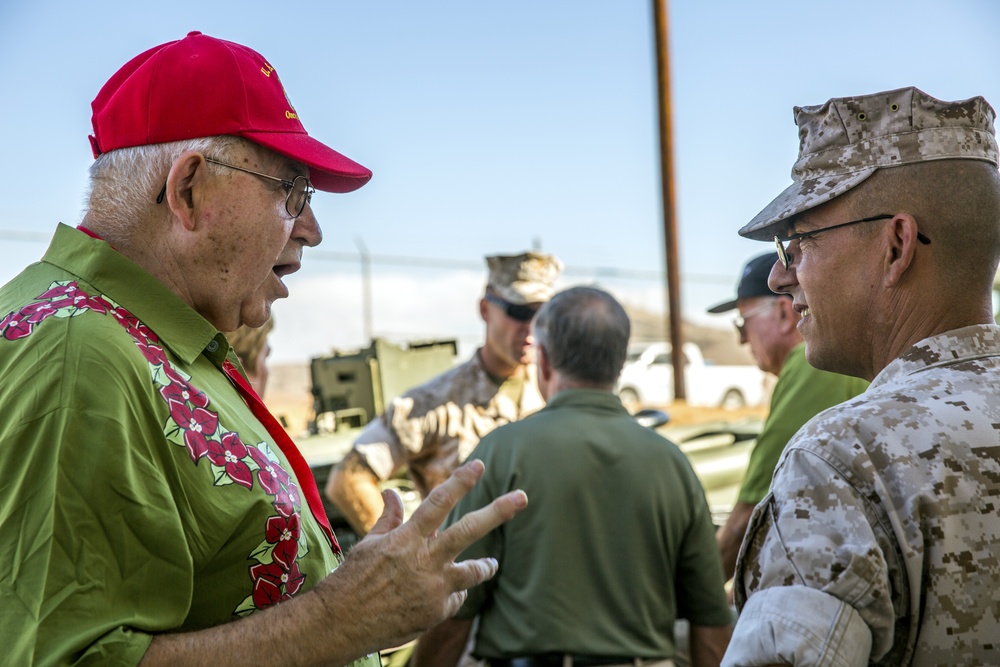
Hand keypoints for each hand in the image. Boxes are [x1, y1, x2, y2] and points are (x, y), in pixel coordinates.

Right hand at [318, 460, 526, 655]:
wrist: (341, 625)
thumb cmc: (352, 579)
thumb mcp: (368, 544)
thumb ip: (389, 518)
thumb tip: (393, 492)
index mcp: (406, 539)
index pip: (438, 503)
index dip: (460, 482)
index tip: (478, 465)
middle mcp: (424, 562)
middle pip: (469, 530)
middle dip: (497, 511)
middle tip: (521, 497)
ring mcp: (433, 589)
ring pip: (472, 571)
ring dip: (484, 566)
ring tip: (491, 563)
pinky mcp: (436, 612)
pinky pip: (454, 597)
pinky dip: (450, 592)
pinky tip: (441, 593)